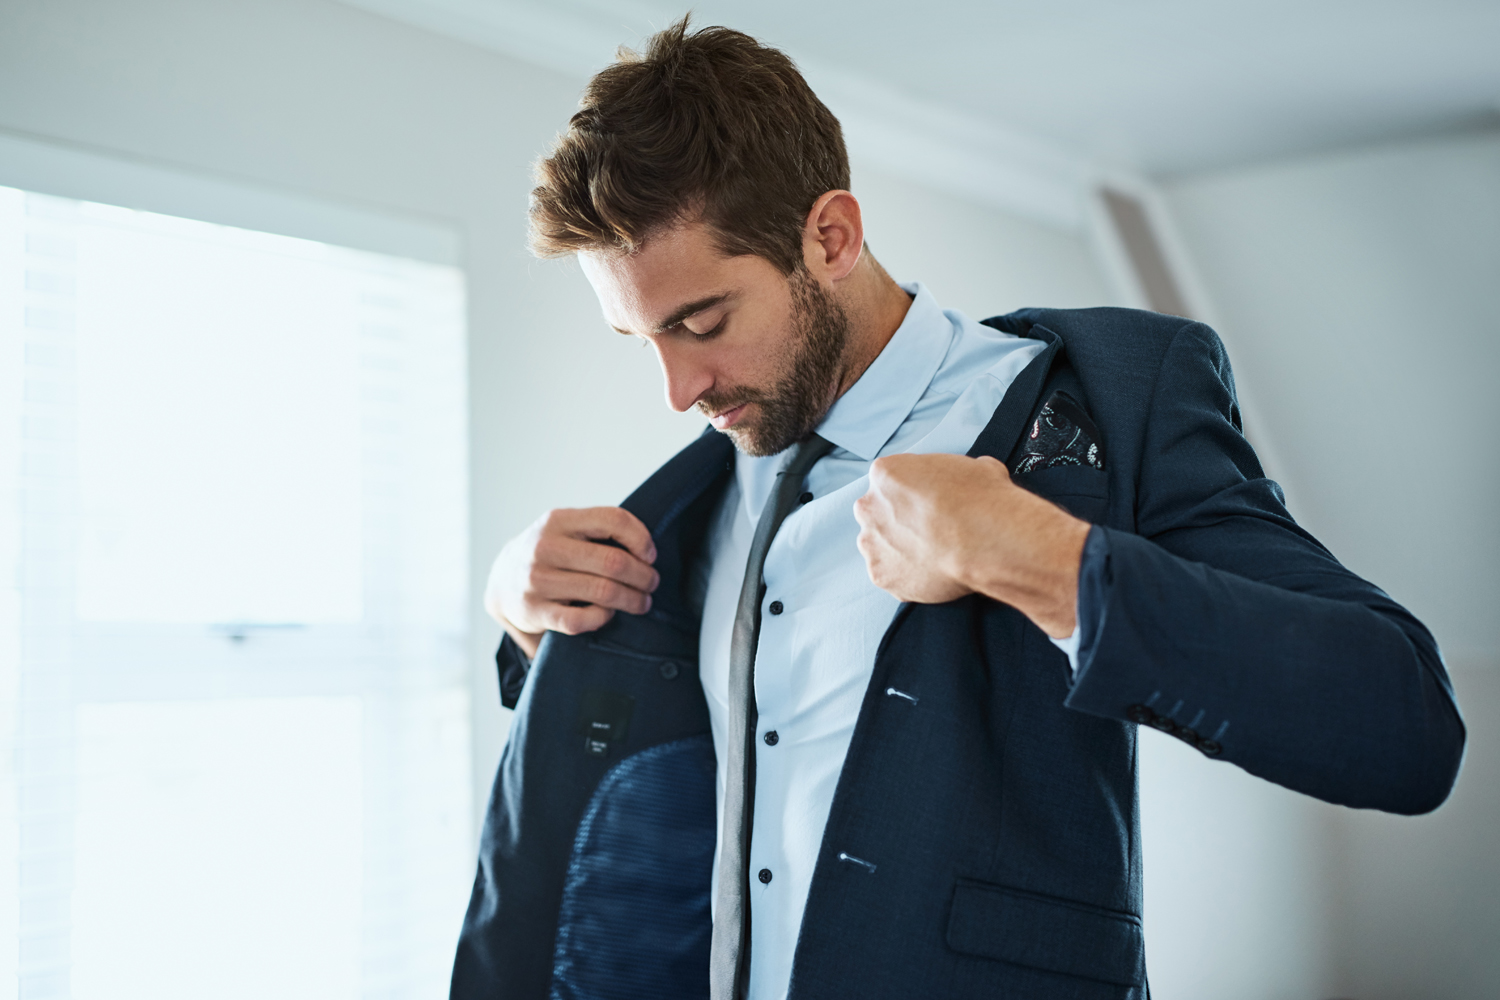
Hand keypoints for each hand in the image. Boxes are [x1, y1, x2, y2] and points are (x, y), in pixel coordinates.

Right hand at [484, 507, 659, 657]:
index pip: (613, 520)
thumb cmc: (549, 554)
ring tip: (642, 602)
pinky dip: (604, 618)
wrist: (501, 581)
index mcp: (558, 520)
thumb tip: (648, 549)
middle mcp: (545, 547)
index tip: (650, 555)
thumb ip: (598, 530)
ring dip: (633, 599)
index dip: (641, 538)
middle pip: (614, 562)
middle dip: (643, 576)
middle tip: (652, 583)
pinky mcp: (535, 611)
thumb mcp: (565, 530)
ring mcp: (538, 580)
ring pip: (604, 592)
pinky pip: (583, 620)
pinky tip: (609, 614)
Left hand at [853, 454, 1089, 637]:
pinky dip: (906, 576)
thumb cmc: (979, 500)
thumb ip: (954, 475)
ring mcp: (872, 543)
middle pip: (876, 513)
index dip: (911, 493)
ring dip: (898, 549)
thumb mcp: (974, 468)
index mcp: (885, 473)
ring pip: (879, 546)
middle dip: (897, 521)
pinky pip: (890, 575)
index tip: (928, 504)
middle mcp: (870, 507)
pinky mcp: (881, 575)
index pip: (889, 481)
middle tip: (928, 530)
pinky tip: (931, 573)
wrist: (983, 541)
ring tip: (931, 555)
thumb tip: (970, 481)